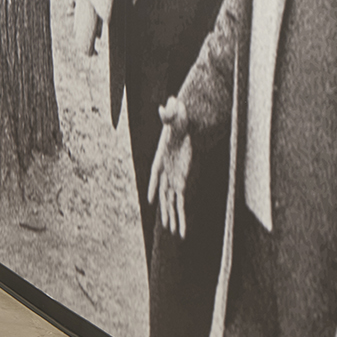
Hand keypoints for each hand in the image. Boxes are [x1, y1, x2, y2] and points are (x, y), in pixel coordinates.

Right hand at [145, 98, 193, 235]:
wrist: (185, 128)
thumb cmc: (178, 122)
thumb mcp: (175, 117)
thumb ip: (170, 113)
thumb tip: (168, 104)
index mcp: (161, 158)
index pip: (156, 175)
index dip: (153, 187)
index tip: (151, 199)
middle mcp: (165, 172)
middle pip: (164, 193)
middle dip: (167, 210)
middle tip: (168, 226)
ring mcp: (172, 179)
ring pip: (171, 201)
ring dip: (173, 216)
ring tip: (175, 232)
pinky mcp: (181, 183)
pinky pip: (181, 201)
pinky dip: (181, 214)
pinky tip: (182, 227)